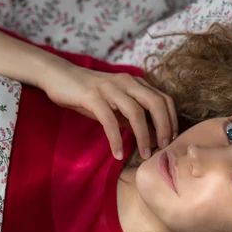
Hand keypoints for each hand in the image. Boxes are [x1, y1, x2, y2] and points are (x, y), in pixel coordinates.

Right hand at [40, 61, 177, 159]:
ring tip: (144, 154)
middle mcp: (126, 82)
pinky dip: (116, 139)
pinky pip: (109, 120)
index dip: (172, 119)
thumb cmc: (89, 94)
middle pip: (155, 103)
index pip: (163, 99)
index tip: (172, 139)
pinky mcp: (92, 96)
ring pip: (135, 112)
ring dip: (143, 136)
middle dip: (164, 127)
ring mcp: (109, 88)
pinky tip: (117, 153)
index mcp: (135, 83)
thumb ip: (134, 120)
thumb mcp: (115, 106)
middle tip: (163, 148)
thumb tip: (155, 138)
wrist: (59, 77)